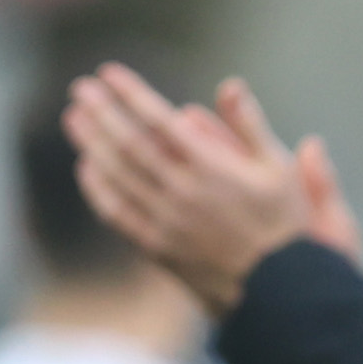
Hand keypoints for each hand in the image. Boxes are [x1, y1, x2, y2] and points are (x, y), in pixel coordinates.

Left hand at [63, 66, 360, 313]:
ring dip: (92, 143)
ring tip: (74, 118)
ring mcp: (166, 220)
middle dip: (102, 111)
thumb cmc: (288, 225)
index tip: (109, 73)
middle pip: (129, 143)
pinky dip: (97, 189)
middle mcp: (182, 190)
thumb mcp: (281, 168)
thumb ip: (251, 126)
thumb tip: (230, 85)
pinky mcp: (157, 246)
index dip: (132, 94)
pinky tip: (87, 169)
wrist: (282, 290)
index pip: (160, 120)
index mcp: (213, 167)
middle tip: (80, 88)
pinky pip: (117, 213)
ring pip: (117, 175)